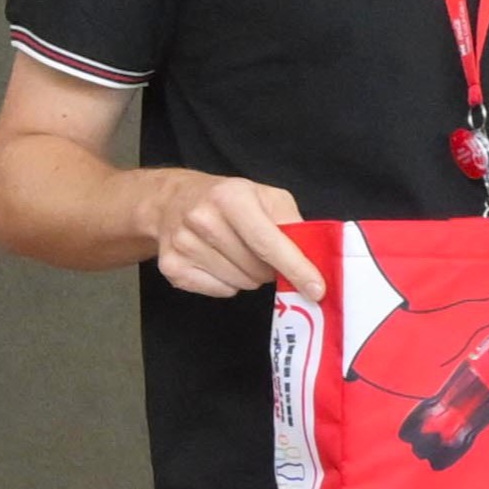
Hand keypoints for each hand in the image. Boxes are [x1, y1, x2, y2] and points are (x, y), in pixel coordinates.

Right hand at [141, 170, 319, 298]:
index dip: (296, 269)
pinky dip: (230, 283)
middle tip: (266, 255)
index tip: (316, 290)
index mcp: (231, 198)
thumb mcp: (267, 197)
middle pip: (256, 268)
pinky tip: (221, 262)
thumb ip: (292, 223)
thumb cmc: (230, 199)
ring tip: (241, 254)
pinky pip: (221, 291)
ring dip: (251, 276)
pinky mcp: (172, 268)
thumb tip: (314, 258)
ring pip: (240, 283)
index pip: (268, 243)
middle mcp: (202, 219)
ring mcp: (183, 245)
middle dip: (272, 269)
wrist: (173, 201)